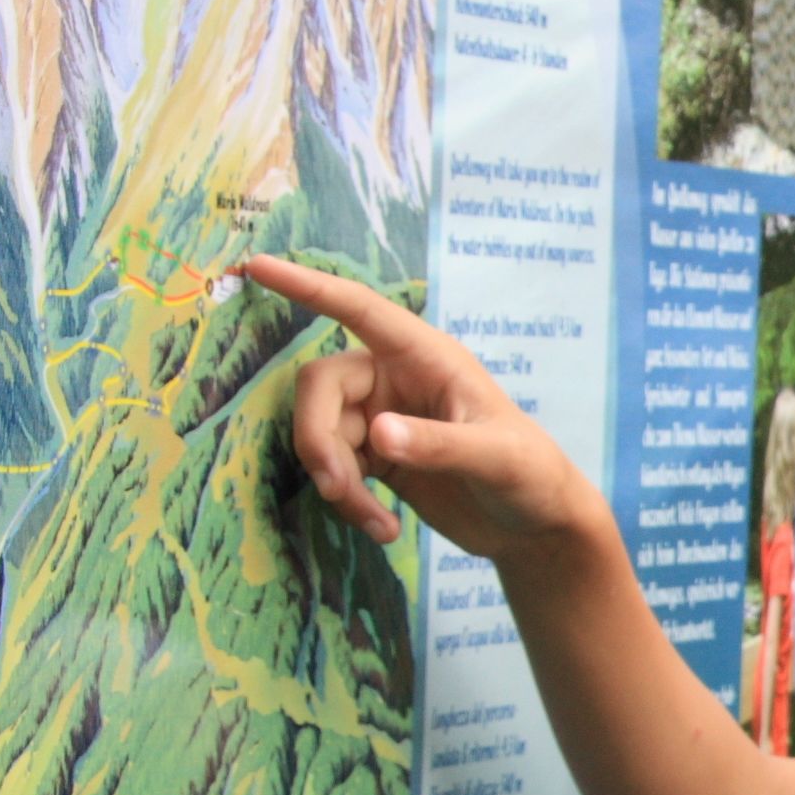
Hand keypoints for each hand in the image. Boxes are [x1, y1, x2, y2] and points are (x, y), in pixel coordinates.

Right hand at [252, 255, 594, 561]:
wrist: (537, 528)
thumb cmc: (532, 476)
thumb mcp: (496, 458)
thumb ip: (439, 445)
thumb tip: (377, 433)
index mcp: (427, 356)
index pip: (358, 309)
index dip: (308, 287)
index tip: (258, 266)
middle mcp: (397, 377)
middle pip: (320, 386)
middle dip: (317, 438)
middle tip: (337, 489)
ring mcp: (382, 417)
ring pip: (321, 433)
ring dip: (336, 481)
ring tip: (377, 525)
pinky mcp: (377, 457)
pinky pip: (336, 467)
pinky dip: (348, 500)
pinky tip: (383, 529)